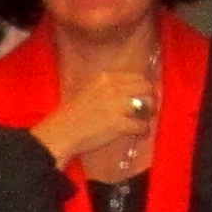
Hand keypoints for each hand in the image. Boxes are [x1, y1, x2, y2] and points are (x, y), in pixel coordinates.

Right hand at [31, 74, 158, 181]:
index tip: (145, 96)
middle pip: (146, 88)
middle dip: (151, 98)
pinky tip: (140, 134)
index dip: (144, 87)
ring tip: (144, 122)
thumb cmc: (72, 115)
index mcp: (105, 78)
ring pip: (147, 105)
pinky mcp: (118, 124)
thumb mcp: (89, 90)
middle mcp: (112, 88)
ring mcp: (116, 106)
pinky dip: (144, 131)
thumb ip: (108, 87)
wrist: (61, 133)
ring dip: (149, 115)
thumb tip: (130, 91)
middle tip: (149, 109)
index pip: (136, 77)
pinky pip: (141, 125)